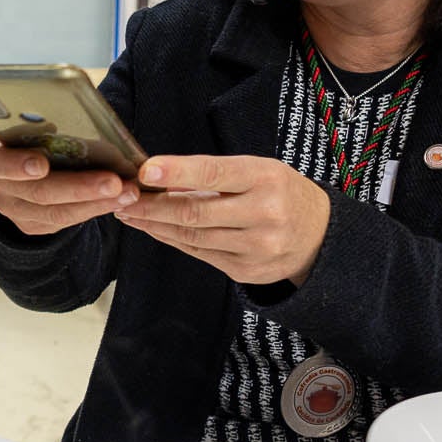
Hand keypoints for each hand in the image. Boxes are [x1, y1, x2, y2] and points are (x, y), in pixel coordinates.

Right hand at [0, 137, 136, 235]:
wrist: (21, 165)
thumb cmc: (32, 137)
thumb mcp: (32, 127)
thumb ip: (47, 126)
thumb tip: (83, 120)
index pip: (1, 164)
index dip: (19, 165)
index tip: (42, 164)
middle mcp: (1, 188)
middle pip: (40, 192)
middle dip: (80, 188)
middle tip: (114, 182)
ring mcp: (16, 211)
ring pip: (57, 213)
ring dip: (97, 203)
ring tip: (128, 193)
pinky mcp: (33, 226)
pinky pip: (66, 223)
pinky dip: (96, 210)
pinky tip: (119, 200)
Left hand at [111, 155, 330, 284]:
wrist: (319, 235)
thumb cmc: (279, 192)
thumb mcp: (258, 171)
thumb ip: (214, 176)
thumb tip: (159, 178)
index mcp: (265, 178)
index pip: (214, 173)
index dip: (177, 172)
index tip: (145, 169)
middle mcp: (264, 214)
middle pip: (195, 213)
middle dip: (152, 206)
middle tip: (122, 198)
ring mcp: (256, 248)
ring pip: (192, 237)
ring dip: (155, 225)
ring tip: (130, 213)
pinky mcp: (247, 272)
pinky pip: (200, 254)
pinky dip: (173, 240)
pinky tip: (154, 229)